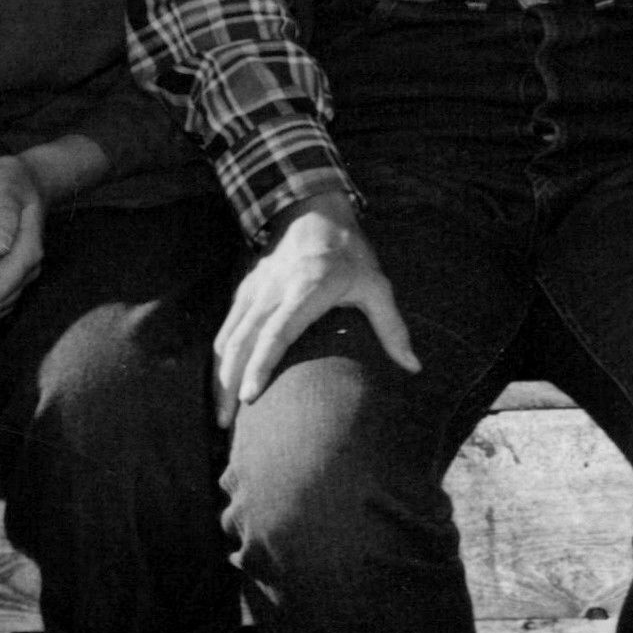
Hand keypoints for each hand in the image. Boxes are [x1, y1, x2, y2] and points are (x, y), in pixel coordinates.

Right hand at [215, 197, 416, 426]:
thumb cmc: (349, 252)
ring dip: (220, 377)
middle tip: (226, 422)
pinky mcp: (245, 290)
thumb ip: (392, 327)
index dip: (262, 364)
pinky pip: (227, 329)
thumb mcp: (376, 284)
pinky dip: (221, 359)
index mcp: (307, 289)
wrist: (312, 210)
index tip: (250, 395)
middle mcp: (274, 290)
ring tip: (220, 415)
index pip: (278, 332)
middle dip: (229, 383)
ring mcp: (255, 289)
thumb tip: (413, 366)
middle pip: (243, 342)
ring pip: (229, 338)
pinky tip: (220, 384)